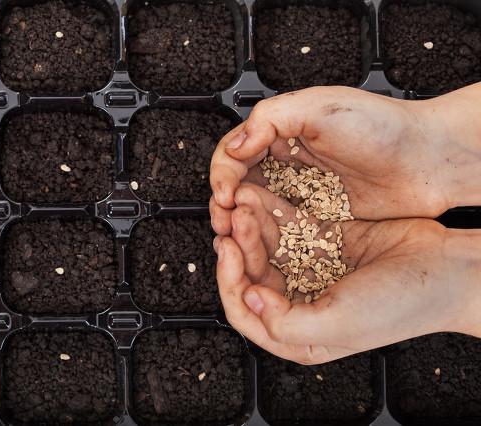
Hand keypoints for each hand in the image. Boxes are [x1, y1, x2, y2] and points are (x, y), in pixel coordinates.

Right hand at [210, 85, 480, 234]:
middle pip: (238, 186)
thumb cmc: (383, 126)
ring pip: (256, 211)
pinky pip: (283, 231)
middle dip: (225, 204)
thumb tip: (235, 144)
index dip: (222, 174)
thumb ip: (271, 118)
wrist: (428, 160)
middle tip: (224, 222)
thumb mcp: (321, 108)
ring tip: (237, 238)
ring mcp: (301, 193)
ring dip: (241, 225)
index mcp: (280, 133)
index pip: (233, 154)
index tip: (224, 194)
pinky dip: (267, 239)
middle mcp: (286, 164)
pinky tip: (262, 247)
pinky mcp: (317, 220)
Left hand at [214, 183, 480, 363]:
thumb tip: (250, 299)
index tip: (227, 251)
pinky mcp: (325, 243)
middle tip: (234, 220)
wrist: (451, 270)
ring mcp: (312, 270)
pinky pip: (289, 228)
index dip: (228, 281)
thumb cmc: (404, 305)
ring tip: (244, 203)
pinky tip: (262, 199)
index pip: (244, 310)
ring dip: (252, 226)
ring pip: (266, 247)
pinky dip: (273, 214)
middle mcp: (300, 302)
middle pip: (251, 273)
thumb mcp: (341, 324)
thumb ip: (286, 322)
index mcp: (298, 333)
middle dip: (239, 246)